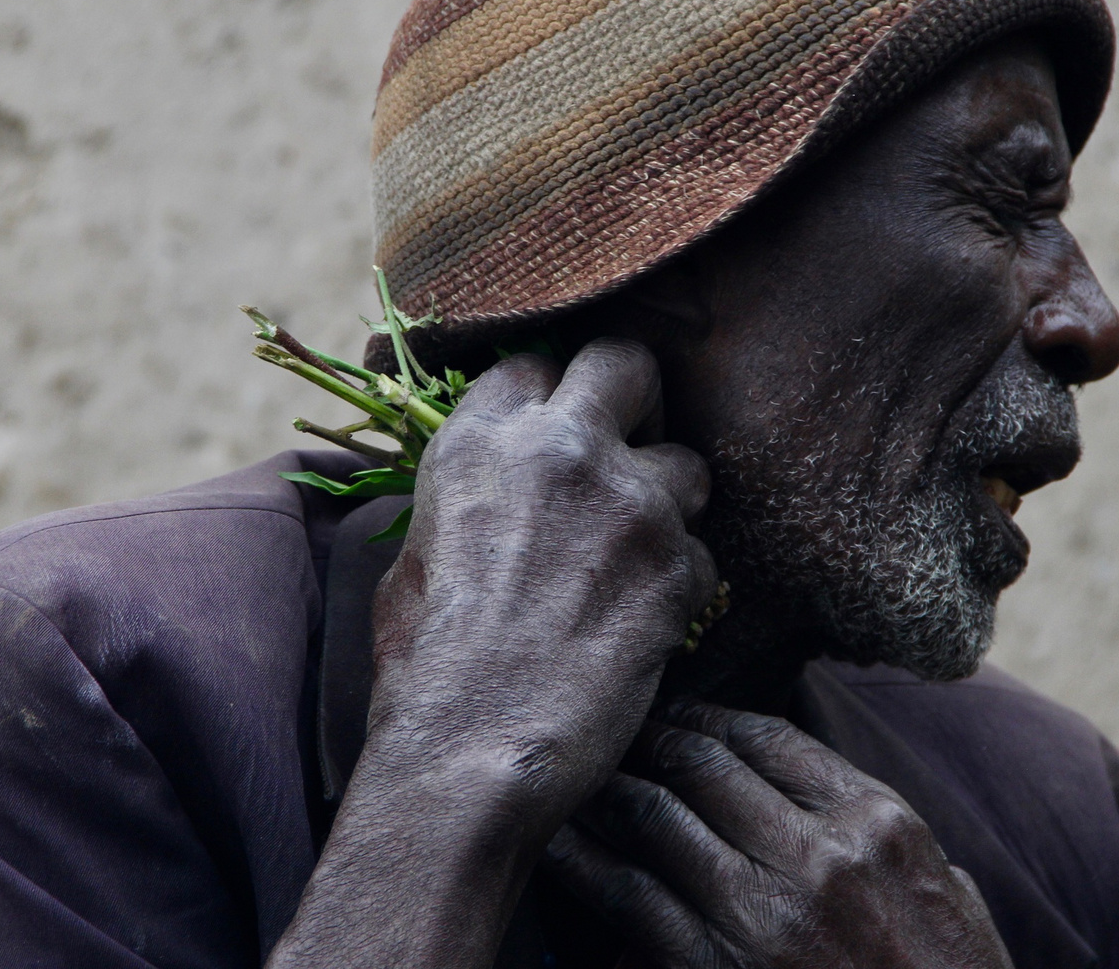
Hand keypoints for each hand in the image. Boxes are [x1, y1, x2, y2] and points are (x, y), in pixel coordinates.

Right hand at [273, 340, 714, 968]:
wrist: (472, 753)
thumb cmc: (425, 671)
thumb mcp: (413, 561)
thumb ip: (466, 503)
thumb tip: (490, 497)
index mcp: (478, 443)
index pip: (535, 364)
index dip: (551, 396)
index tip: (558, 430)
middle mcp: (559, 450)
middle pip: (627, 364)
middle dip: (636, 399)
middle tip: (631, 448)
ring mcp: (628, 502)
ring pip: (689, 464)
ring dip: (672, 505)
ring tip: (639, 561)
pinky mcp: (677, 564)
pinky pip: (704, 555)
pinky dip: (682, 587)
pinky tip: (645, 628)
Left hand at [544, 700, 1012, 968]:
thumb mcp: (949, 895)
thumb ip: (881, 836)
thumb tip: (817, 797)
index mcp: (878, 821)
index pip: (770, 736)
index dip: (711, 715)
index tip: (681, 714)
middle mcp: (819, 853)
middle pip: (703, 762)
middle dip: (652, 741)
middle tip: (619, 733)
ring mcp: (764, 913)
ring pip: (657, 814)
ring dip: (611, 789)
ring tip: (584, 778)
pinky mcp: (715, 968)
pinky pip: (630, 898)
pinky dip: (585, 863)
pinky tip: (556, 843)